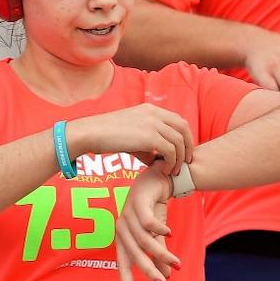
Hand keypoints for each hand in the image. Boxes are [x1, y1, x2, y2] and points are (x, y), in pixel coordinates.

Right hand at [72, 104, 194, 174]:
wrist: (91, 133)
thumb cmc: (107, 137)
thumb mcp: (131, 136)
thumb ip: (147, 146)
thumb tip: (157, 160)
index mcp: (150, 109)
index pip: (178, 120)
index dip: (185, 137)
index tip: (182, 153)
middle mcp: (154, 113)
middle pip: (184, 128)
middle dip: (188, 146)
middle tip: (185, 162)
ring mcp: (153, 123)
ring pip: (179, 141)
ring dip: (180, 158)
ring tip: (174, 171)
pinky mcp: (149, 136)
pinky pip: (170, 151)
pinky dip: (171, 162)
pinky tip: (164, 171)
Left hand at [113, 162, 177, 280]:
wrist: (157, 179)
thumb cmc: (153, 209)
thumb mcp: (157, 234)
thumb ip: (159, 254)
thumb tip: (165, 277)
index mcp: (122, 238)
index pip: (122, 263)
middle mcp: (121, 228)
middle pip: (133, 254)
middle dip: (148, 270)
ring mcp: (127, 214)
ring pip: (143, 240)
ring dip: (161, 253)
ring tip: (178, 264)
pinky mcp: (137, 202)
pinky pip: (146, 220)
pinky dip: (158, 229)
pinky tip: (170, 234)